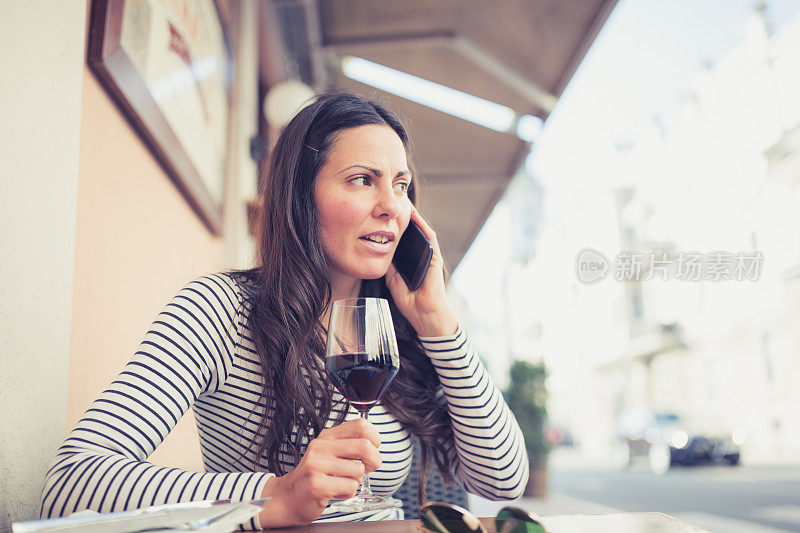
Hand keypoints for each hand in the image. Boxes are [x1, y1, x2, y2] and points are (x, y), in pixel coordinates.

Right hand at [257, 417, 381, 526]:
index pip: (361, 425)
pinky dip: (348, 492)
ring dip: (357, 480)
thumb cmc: (314, 476)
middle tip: (368, 469)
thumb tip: (375, 445)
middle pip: (364, 446)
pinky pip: (350, 487)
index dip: (374, 438)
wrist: (287, 498)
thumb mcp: (329, 453)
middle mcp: (321, 447)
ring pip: (359, 470)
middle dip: (374, 461)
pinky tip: (336, 492)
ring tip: (342, 482)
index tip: (372, 449)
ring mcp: (317, 465)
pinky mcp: (317, 485)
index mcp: (327, 436)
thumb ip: (349, 445)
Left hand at [385, 207, 457, 336]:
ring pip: (421, 231)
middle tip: (393, 201)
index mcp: (411, 261)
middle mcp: (421, 256)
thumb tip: (379, 248)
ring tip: (403, 202)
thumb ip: (389, 265)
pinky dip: (422, 225)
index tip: (383, 214)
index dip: (394, 227)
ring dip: (413, 217)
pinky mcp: (435, 258)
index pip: (403, 240)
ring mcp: (429, 256)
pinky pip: (429, 238)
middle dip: (403, 217)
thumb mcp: (392, 279)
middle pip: (412, 233)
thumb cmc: (410, 301)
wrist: (423, 314)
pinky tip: (414, 215)